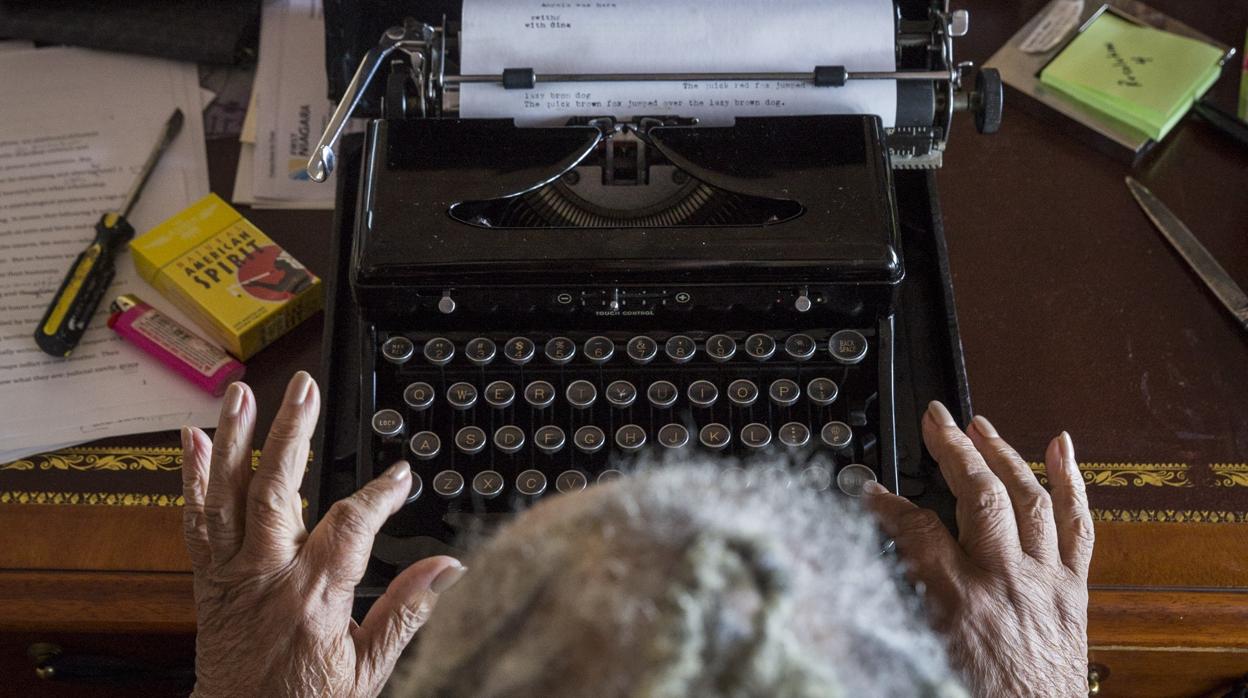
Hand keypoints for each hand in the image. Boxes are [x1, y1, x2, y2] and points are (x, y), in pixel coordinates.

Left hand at [180, 371, 465, 696]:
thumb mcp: (370, 668)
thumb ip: (408, 611)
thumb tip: (449, 569)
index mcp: (313, 599)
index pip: (350, 526)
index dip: (379, 494)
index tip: (400, 475)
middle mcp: (266, 578)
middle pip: (276, 492)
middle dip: (291, 434)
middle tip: (303, 390)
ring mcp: (232, 576)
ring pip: (227, 498)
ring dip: (234, 441)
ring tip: (242, 394)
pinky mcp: (209, 581)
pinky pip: (195, 523)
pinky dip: (192, 480)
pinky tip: (194, 440)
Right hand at [864, 401, 1093, 697]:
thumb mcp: (918, 652)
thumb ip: (889, 602)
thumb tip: (848, 574)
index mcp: (961, 602)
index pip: (917, 529)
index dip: (888, 502)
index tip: (870, 488)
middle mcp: (1007, 582)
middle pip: (980, 495)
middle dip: (954, 448)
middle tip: (934, 419)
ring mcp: (1045, 582)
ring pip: (1030, 499)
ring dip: (1003, 454)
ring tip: (981, 424)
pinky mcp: (1072, 590)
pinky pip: (1078, 526)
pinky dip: (1071, 482)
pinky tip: (1062, 448)